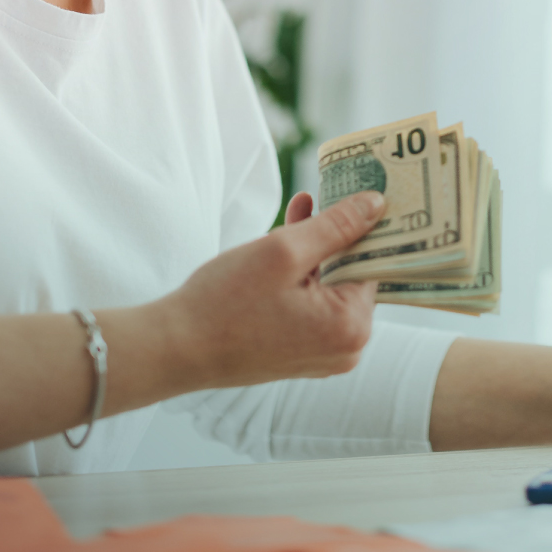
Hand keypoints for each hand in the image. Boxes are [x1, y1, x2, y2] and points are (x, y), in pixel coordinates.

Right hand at [149, 191, 384, 389]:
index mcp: (352, 327)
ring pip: (329, 289)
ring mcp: (325, 356)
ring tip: (280, 230)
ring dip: (309, 257)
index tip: (348, 195)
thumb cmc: (224, 303)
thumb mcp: (283, 251)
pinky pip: (313, 308)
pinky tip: (273, 257)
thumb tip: (375, 204)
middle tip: (306, 205)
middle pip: (352, 276)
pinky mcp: (303, 355)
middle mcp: (347, 348)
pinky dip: (298, 281)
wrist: (176, 349)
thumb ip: (335, 226)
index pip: (373, 262)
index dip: (359, 226)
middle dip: (327, 241)